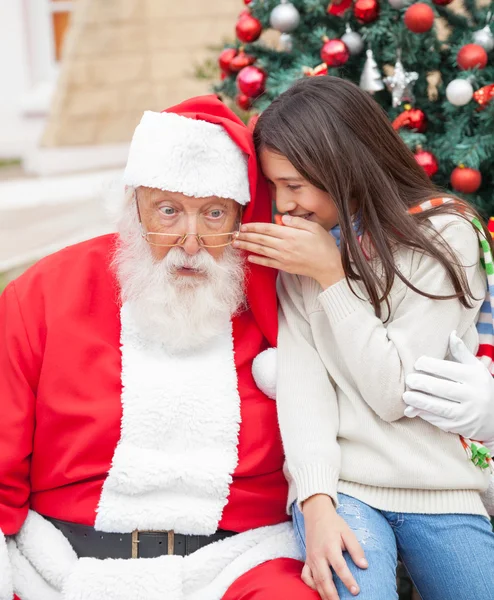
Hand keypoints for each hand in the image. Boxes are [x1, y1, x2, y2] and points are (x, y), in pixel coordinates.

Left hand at [233, 216, 344, 288]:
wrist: (329, 267)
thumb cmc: (324, 245)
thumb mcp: (314, 228)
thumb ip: (296, 222)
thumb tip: (281, 218)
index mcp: (290, 235)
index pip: (267, 229)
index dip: (254, 227)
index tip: (243, 225)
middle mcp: (284, 246)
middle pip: (260, 239)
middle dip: (246, 236)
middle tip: (234, 234)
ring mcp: (283, 258)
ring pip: (261, 250)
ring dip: (247, 246)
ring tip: (236, 243)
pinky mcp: (284, 267)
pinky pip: (267, 263)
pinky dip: (257, 260)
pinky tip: (249, 257)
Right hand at [301, 495, 367, 599]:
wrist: (316, 514)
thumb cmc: (334, 524)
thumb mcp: (347, 532)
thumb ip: (356, 549)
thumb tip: (364, 566)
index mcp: (330, 547)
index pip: (339, 567)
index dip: (348, 580)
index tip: (356, 591)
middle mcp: (319, 555)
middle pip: (325, 579)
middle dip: (333, 595)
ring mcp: (311, 558)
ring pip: (316, 581)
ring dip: (323, 594)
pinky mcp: (307, 559)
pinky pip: (306, 576)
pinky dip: (311, 585)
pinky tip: (319, 590)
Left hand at [404, 331, 493, 449]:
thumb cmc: (481, 387)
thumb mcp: (476, 368)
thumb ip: (461, 353)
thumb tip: (450, 334)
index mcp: (474, 377)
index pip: (451, 370)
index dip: (432, 366)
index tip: (417, 363)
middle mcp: (472, 395)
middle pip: (444, 389)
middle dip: (424, 384)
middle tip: (408, 380)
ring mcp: (466, 413)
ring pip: (440, 407)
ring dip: (421, 402)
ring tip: (406, 396)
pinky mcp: (460, 427)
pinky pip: (440, 421)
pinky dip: (425, 415)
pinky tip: (413, 409)